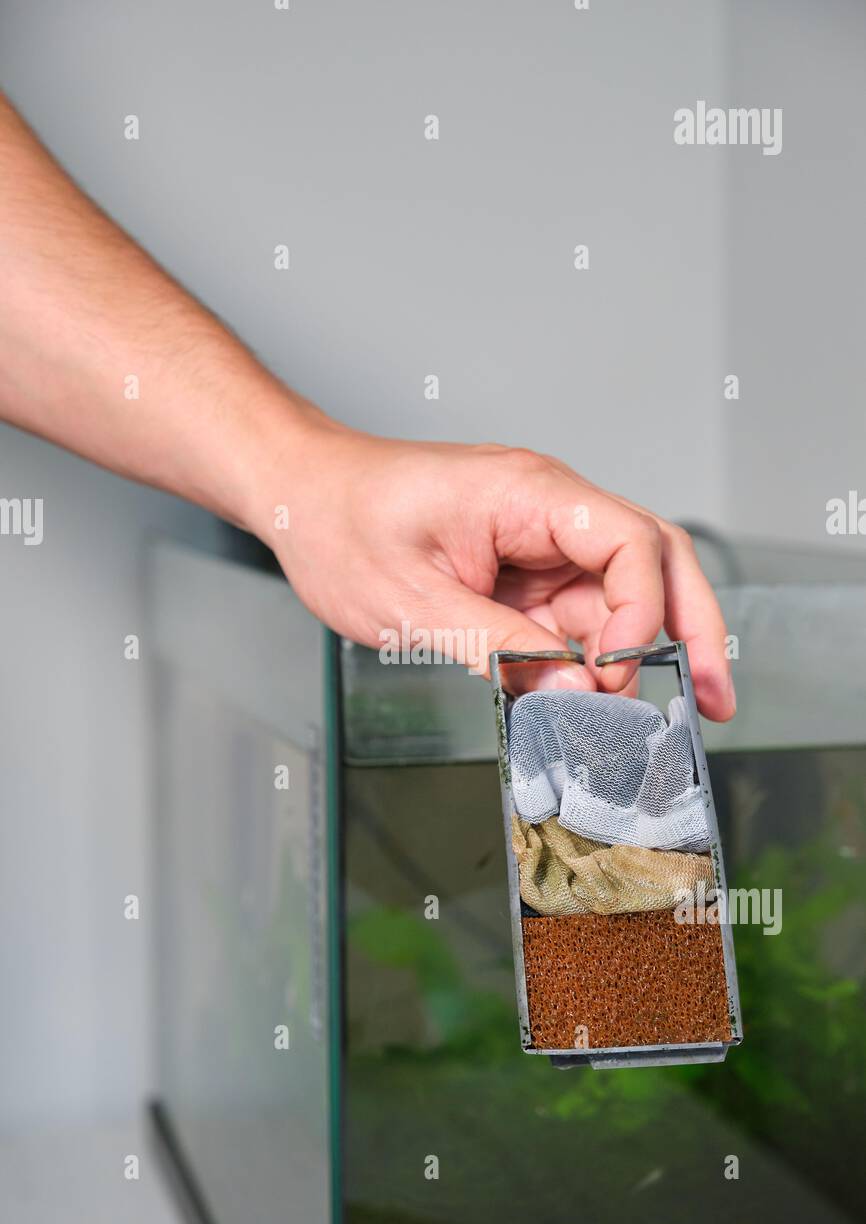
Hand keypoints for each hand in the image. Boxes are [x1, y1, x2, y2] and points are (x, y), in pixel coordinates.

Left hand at [250, 422, 735, 720]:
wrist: (299, 498)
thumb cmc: (341, 524)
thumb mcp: (413, 602)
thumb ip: (500, 651)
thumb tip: (575, 696)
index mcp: (531, 494)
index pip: (632, 542)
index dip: (642, 611)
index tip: (614, 674)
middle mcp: (549, 512)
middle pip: (653, 562)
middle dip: (691, 631)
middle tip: (715, 701)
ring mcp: (538, 544)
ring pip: (617, 599)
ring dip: (631, 658)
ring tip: (632, 722)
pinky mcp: (521, 575)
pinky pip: (572, 619)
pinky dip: (583, 664)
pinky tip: (582, 705)